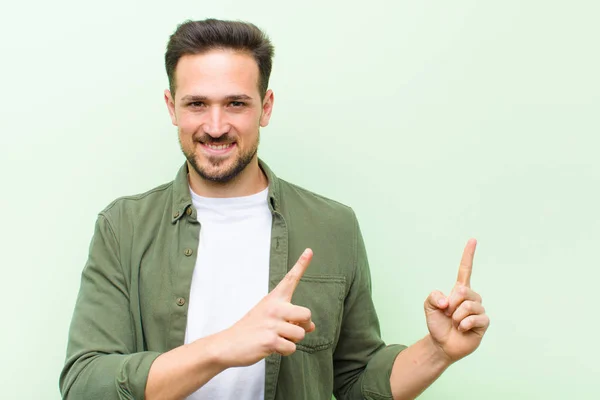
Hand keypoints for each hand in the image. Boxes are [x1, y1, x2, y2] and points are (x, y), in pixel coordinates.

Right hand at [214, 249, 314, 367]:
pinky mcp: (270, 340)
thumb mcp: (269, 318)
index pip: (290, 278)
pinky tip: (271, 348)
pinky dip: (284, 351)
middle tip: (288, 330)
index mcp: (273, 299)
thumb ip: (291, 319)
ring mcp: (272, 324)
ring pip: (301, 334)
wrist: (227, 344)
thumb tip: (311, 326)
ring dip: (291, 340)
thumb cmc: (251, 329)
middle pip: (306, 314)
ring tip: (275, 338)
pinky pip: (291, 348)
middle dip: (302, 325)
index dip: (302, 264)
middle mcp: (274, 308)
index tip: (309, 250)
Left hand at [424, 239, 489, 362]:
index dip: (468, 255)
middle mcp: (471, 297)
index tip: (473, 240)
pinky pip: (475, 318)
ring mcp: (478, 310)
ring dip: (457, 316)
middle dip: (451, 303)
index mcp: (459, 291)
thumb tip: (448, 300)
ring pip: (469, 305)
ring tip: (455, 323)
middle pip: (463, 291)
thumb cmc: (437, 324)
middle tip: (448, 314)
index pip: (465, 270)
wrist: (441, 344)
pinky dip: (464, 324)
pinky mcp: (483, 323)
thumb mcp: (428, 306)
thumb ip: (433, 296)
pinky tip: (461, 329)